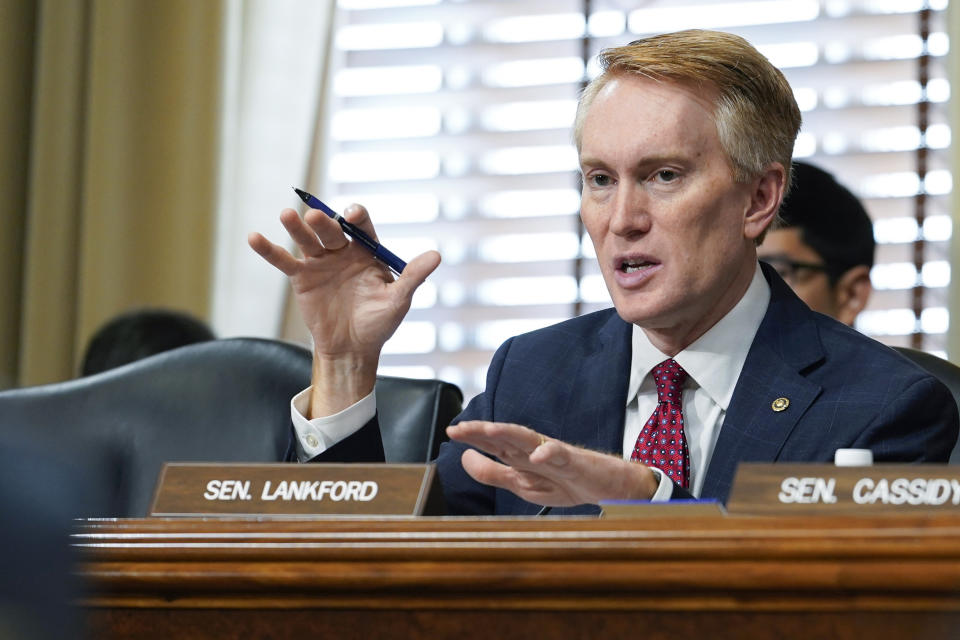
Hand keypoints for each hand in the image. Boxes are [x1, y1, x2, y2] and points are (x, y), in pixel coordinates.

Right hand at [249, 204, 439, 413]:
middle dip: (326, 223)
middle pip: (332, 230)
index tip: (352, 215)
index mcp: (367, 251)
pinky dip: (269, 250)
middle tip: (318, 217)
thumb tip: (437, 255)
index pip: (362, 227)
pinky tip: (255, 238)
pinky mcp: (301, 277)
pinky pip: (284, 260)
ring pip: (307, 239)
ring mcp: (320, 262)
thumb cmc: (379, 322)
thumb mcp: (399, 300)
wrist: (353, 349)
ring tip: (288, 216)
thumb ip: (413, 276)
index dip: (357, 218)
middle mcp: (343, 251)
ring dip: (297, 227)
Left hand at [446, 421, 659, 506]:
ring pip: (528, 439)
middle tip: (459, 429)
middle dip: (482, 432)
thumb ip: (494, 473)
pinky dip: (549, 453)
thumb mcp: (522, 485)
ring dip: (508, 434)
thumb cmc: (565, 483)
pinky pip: (561, 454)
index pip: (493, 444)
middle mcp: (534, 450)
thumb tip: (464, 459)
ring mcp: (554, 453)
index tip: (451, 432)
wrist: (607, 488)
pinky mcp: (575, 460)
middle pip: (505, 437)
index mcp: (521, 457)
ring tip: (490, 431)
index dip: (473, 437)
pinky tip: (537, 455)